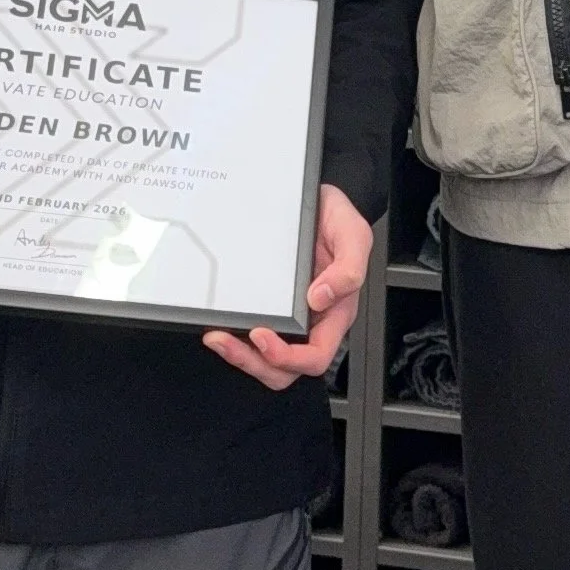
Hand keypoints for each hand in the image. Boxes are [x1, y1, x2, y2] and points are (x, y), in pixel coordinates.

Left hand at [205, 185, 371, 392]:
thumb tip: (321, 297)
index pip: (316, 355)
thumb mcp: (353, 233)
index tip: (262, 335)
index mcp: (335, 312)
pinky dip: (234, 338)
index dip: (288, 357)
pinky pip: (251, 338)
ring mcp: (289, 318)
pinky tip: (218, 324)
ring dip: (239, 356)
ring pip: (265, 360)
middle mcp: (312, 322)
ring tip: (216, 337)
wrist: (319, 201)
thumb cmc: (337, 219)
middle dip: (253, 363)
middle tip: (226, 341)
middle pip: (285, 369)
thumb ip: (348, 268)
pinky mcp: (270, 308)